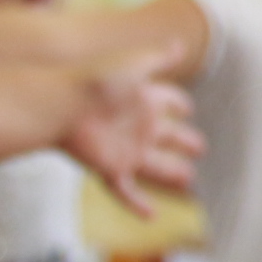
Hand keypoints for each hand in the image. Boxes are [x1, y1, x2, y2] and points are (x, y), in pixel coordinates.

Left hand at [64, 61, 201, 215]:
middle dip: (184, 141)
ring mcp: (126, 149)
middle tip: (200, 147)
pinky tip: (152, 217)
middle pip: (168, 135)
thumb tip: (180, 44)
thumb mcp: (133, 66)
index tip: (188, 107)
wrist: (60, 106)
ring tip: (190, 179)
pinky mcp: (112, 168)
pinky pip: (127, 191)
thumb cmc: (96, 82)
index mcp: (144, 100)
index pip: (168, 101)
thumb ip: (158, 58)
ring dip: (172, 172)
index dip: (179, 103)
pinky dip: (138, 205)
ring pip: (156, 165)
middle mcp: (138, 126)